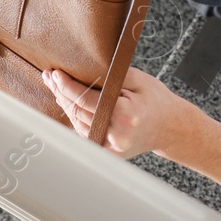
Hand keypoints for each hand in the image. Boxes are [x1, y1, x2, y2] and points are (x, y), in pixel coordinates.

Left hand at [43, 65, 191, 157]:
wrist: (171, 127)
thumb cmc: (156, 100)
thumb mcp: (138, 80)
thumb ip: (112, 75)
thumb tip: (84, 67)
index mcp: (124, 115)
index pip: (85, 100)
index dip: (66, 86)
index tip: (55, 73)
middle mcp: (116, 134)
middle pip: (77, 112)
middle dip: (61, 92)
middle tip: (49, 76)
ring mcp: (111, 147)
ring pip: (77, 124)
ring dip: (65, 105)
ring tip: (56, 87)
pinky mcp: (108, 153)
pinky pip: (84, 134)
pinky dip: (74, 118)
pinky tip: (68, 104)